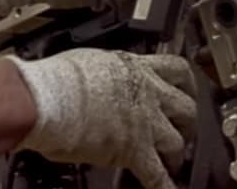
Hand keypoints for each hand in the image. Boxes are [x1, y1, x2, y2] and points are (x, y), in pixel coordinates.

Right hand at [9, 49, 197, 188]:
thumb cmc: (58, 79)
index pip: (176, 69)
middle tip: (182, 128)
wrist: (49, 98)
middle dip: (187, 121)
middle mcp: (146, 94)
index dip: (186, 83)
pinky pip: (158, 175)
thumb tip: (99, 81)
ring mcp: (144, 124)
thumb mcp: (89, 61)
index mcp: (134, 68)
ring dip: (177, 154)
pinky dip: (164, 186)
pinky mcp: (134, 151)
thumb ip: (106, 73)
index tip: (186, 88)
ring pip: (178, 142)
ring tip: (172, 161)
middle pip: (186, 107)